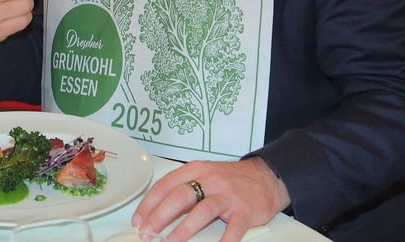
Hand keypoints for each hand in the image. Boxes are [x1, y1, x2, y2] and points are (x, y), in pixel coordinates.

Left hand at [131, 157, 289, 241]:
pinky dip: (224, 240)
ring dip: (184, 228)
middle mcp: (210, 180)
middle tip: (147, 232)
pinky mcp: (244, 211)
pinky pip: (233, 228)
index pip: (166, 185)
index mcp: (196, 170)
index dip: (149, 203)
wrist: (266, 176)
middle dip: (160, 216)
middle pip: (180, 197)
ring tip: (170, 241)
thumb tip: (155, 212)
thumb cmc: (229, 179)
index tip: (138, 220)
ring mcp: (227, 196)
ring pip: (203, 211)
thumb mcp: (204, 175)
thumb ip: (183, 188)